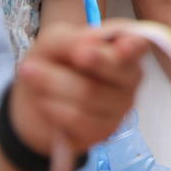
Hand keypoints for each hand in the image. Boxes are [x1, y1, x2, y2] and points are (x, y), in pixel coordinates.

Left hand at [9, 21, 147, 153]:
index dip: (134, 45)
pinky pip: (77, 118)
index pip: (139, 44)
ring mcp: (121, 106)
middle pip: (117, 68)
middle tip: (75, 54)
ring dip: (52, 83)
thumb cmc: (50, 63)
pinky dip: (53, 107)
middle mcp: (130, 76)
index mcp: (123, 46)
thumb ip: (72, 39)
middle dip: (92, 60)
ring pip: (90, 93)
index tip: (123, 47)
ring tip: (33, 75)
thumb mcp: (53, 41)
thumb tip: (87, 46)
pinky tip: (45, 102)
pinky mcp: (104, 131)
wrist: (31, 103)